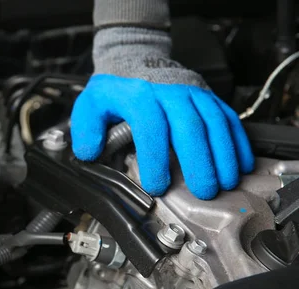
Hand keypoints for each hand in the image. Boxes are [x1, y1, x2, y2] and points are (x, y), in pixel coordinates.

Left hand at [70, 27, 253, 199]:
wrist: (133, 57)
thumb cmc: (113, 89)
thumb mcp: (89, 105)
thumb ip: (86, 130)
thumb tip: (90, 153)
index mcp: (138, 96)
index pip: (150, 128)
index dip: (155, 159)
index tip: (157, 186)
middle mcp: (169, 92)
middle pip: (190, 127)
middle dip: (200, 162)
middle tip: (204, 191)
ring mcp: (191, 93)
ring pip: (214, 122)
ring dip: (223, 155)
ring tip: (226, 182)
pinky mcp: (207, 96)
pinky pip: (227, 117)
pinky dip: (238, 141)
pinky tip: (241, 164)